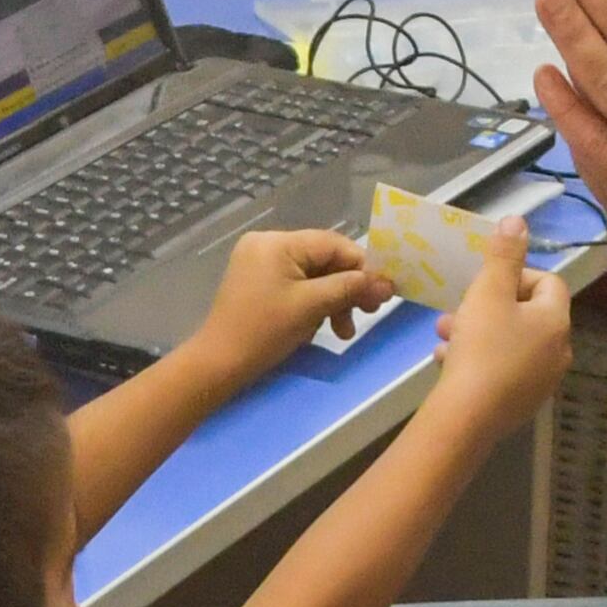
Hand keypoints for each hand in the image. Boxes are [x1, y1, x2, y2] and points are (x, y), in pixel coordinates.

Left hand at [193, 225, 391, 372]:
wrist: (219, 364)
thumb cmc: (264, 331)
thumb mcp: (312, 306)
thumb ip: (351, 288)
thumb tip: (388, 283)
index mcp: (277, 242)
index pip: (333, 244)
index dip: (362, 266)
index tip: (382, 292)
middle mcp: (267, 245)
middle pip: (324, 260)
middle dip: (347, 289)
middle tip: (368, 314)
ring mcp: (260, 264)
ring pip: (313, 276)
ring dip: (333, 302)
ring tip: (343, 331)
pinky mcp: (258, 283)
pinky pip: (296, 286)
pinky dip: (313, 305)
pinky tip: (321, 328)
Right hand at [425, 224, 572, 444]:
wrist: (468, 416)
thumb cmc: (481, 346)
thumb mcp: (487, 292)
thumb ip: (503, 255)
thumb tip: (517, 220)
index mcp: (556, 321)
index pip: (548, 282)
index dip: (516, 275)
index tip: (485, 283)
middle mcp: (558, 351)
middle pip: (528, 314)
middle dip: (489, 306)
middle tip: (457, 309)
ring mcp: (542, 381)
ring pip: (511, 342)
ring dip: (479, 332)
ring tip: (444, 335)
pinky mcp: (522, 403)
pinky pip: (504, 370)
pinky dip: (481, 360)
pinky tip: (448, 362)